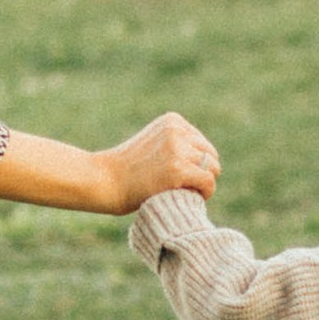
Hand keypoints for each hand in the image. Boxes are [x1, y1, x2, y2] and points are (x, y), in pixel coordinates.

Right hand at [97, 113, 219, 211]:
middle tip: (182, 188)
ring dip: (202, 184)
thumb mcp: (154, 144)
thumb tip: (211, 162)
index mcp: (172, 121)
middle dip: (202, 173)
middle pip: (210, 155)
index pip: (202, 144)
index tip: (178, 176)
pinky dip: (205, 193)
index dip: (195, 164)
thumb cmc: (128, 169)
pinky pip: (208, 182)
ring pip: (212, 169)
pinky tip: (189, 198)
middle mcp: (177, 131)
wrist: (106, 180)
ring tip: (183, 193)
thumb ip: (178, 144)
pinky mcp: (178, 170)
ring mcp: (178, 149)